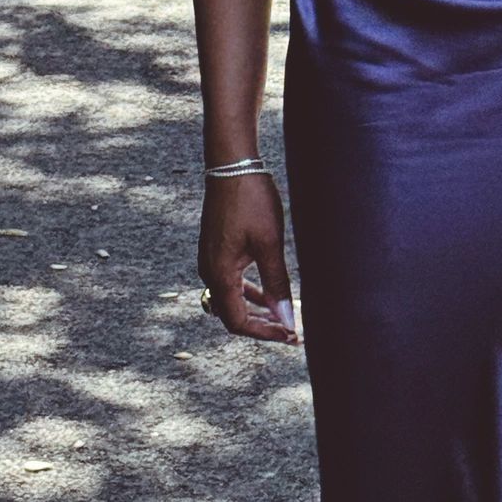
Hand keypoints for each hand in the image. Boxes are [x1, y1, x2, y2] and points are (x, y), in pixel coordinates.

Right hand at [197, 171, 298, 342]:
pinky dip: (249, 293)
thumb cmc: (251, 201)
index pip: (238, 322)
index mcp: (219, 274)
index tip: (291, 335)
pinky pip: (230, 283)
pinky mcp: (215, 250)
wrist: (232, 166)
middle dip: (262, 325)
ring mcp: (209, 260)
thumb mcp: (270, 244)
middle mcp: (209, 271)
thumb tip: (286, 319)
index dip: (265, 333)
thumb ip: (277, 284)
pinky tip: (269, 292)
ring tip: (283, 316)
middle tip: (292, 332)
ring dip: (256, 310)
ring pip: (231, 300)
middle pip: (232, 315)